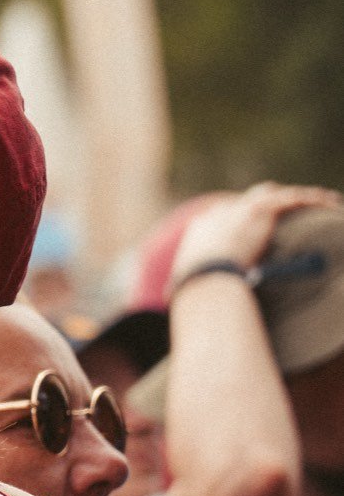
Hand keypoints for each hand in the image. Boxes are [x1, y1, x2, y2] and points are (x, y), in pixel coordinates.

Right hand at [170, 183, 341, 288]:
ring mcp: (241, 209)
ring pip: (273, 195)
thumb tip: (168, 300)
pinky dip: (312, 199)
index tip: (249, 231)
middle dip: (264, 205)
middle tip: (282, 215)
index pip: (221, 216)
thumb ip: (180, 287)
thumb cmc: (193, 284)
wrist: (205, 275)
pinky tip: (331, 202)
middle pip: (247, 201)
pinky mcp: (261, 210)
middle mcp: (221, 213)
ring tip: (317, 203)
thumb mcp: (183, 284)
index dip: (237, 221)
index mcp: (202, 228)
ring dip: (294, 198)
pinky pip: (293, 199)